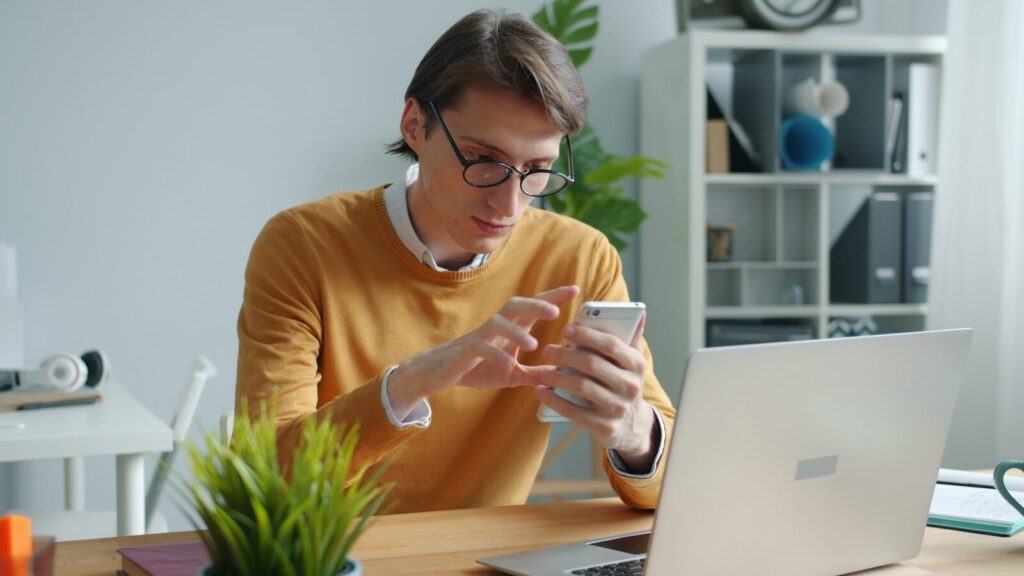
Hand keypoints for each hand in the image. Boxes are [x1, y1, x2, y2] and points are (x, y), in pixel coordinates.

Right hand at [388, 285, 580, 418]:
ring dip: (516, 332)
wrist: (438, 373)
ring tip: (533, 344)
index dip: (553, 297)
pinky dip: (493, 353)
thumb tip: (560, 377)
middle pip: (516, 306)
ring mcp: (480, 337)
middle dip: (536, 305)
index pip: (533, 308)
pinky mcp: (465, 351)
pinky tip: (505, 362)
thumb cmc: (476, 367)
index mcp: (510, 329)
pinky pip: (480, 347)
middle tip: (557, 310)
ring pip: (498, 323)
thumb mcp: (511, 373)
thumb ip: (534, 373)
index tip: (576, 290)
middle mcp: (496, 327)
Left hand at [535, 313, 657, 471]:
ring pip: (582, 387)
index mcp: (636, 365)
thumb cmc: (623, 384)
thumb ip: (630, 338)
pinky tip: (541, 391)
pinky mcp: (604, 427)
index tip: (567, 329)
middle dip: (566, 355)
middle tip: (547, 350)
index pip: (611, 345)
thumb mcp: (631, 363)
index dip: (587, 335)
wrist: (632, 426)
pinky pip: (574, 412)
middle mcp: (630, 386)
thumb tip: (639, 312)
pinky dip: (554, 400)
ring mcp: (618, 408)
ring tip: (542, 371)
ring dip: (558, 378)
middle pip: (592, 365)